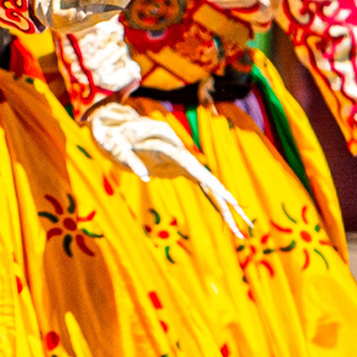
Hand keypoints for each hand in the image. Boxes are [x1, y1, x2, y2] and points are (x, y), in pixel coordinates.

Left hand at [86, 101, 249, 232]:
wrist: (111, 126)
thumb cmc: (113, 137)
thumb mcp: (116, 148)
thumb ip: (132, 161)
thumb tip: (147, 177)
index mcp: (169, 147)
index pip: (195, 168)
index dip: (212, 184)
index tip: (229, 198)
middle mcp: (179, 154)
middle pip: (208, 180)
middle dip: (226, 202)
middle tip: (244, 223)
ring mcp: (180, 162)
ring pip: (207, 186)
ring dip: (223, 207)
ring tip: (240, 230)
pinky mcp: (177, 168)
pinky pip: (199, 187)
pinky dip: (211, 201)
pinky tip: (226, 216)